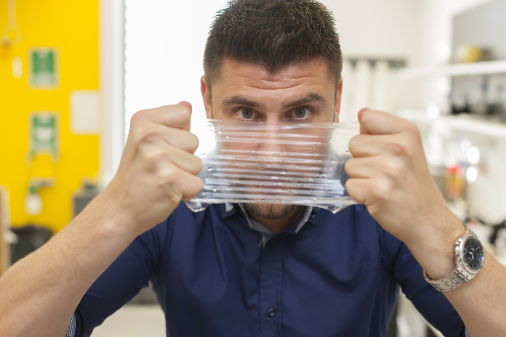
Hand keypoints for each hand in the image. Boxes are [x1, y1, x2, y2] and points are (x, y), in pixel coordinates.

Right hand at [104, 102, 202, 235]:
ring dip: (185, 176)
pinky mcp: (169, 178)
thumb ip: (169, 123)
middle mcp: (149, 135)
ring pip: (198, 163)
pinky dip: (186, 193)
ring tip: (162, 180)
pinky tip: (166, 192)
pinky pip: (197, 184)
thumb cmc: (135, 177)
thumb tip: (187, 105)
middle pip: (195, 141)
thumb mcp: (146, 141)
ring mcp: (158, 157)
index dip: (178, 135)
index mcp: (143, 121)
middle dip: (184, 158)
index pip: (184, 114)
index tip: (160, 148)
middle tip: (160, 169)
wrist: (118, 209)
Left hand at [344, 109, 461, 256]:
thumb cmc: (413, 185)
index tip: (385, 150)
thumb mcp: (408, 149)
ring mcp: (388, 170)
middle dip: (363, 159)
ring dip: (361, 178)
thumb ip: (383, 130)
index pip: (367, 117)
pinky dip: (359, 194)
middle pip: (354, 143)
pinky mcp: (376, 190)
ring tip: (383, 185)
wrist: (428, 220)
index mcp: (407, 133)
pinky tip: (378, 197)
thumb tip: (362, 112)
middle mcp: (399, 148)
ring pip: (349, 165)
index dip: (369, 136)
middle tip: (385, 173)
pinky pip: (350, 185)